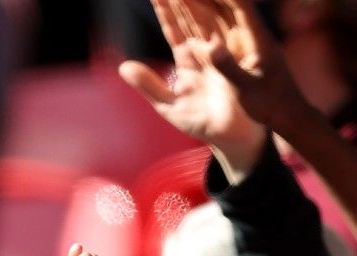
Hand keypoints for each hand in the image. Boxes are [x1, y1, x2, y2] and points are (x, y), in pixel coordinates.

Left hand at [120, 0, 267, 175]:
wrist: (232, 140)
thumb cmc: (202, 124)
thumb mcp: (169, 106)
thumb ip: (148, 85)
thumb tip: (123, 67)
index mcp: (188, 60)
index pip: (173, 29)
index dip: (164, 10)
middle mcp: (205, 52)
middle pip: (190, 17)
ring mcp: (221, 54)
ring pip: (207, 20)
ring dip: (197, 2)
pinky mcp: (233, 62)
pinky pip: (225, 35)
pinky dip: (218, 18)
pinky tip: (215, 3)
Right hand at [175, 0, 320, 137]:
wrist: (288, 117)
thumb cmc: (271, 107)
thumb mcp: (247, 90)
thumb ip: (230, 69)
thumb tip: (211, 48)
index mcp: (259, 39)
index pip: (240, 5)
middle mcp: (253, 35)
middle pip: (229, 5)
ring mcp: (247, 42)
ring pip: (223, 14)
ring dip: (204, 4)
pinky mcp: (241, 51)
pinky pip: (219, 30)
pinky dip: (204, 20)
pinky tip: (191, 15)